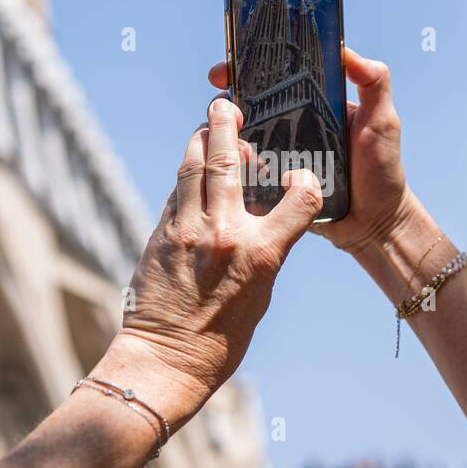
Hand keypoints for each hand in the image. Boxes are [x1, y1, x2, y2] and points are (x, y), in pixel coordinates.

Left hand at [112, 98, 324, 421]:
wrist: (165, 361)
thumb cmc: (220, 340)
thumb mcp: (260, 295)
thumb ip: (266, 249)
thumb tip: (259, 216)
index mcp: (261, 253)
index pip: (300, 198)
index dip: (306, 181)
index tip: (300, 174)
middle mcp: (224, 233)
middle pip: (229, 160)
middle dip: (228, 126)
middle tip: (227, 106)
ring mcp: (187, 229)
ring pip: (194, 165)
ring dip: (202, 140)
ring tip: (208, 127)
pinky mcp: (161, 233)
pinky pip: (177, 190)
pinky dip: (187, 175)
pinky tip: (193, 170)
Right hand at [207, 47, 415, 255]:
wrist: (374, 224)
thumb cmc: (382, 172)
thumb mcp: (383, 121)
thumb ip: (375, 84)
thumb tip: (348, 53)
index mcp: (314, 107)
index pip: (277, 80)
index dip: (249, 69)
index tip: (228, 69)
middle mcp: (294, 129)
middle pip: (252, 108)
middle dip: (227, 101)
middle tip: (217, 102)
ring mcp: (282, 158)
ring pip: (244, 140)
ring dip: (225, 134)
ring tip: (217, 132)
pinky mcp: (275, 187)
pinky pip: (249, 174)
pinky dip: (234, 168)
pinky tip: (224, 163)